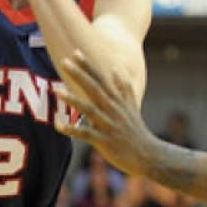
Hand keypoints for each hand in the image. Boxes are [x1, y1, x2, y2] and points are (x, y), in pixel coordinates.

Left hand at [55, 51, 159, 177]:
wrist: (148, 154)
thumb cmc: (137, 130)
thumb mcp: (132, 106)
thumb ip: (124, 88)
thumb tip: (117, 70)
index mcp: (116, 101)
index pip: (100, 79)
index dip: (88, 66)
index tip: (76, 52)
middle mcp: (112, 109)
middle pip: (94, 89)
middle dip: (80, 75)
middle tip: (65, 61)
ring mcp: (108, 125)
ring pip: (89, 110)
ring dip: (73, 100)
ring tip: (58, 91)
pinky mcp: (105, 141)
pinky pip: (86, 135)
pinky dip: (72, 130)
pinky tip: (58, 125)